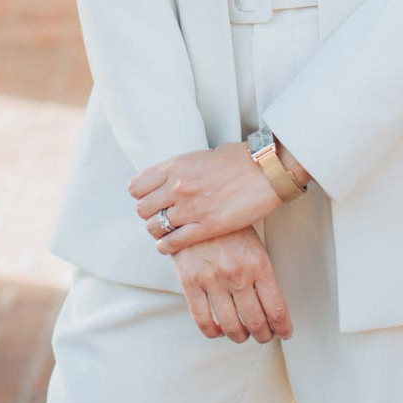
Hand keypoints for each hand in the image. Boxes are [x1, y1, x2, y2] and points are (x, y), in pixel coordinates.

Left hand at [128, 140, 309, 253]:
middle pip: (143, 209)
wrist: (266, 169)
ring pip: (154, 228)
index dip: (142, 195)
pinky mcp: (205, 227)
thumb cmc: (239, 159)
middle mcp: (178, 187)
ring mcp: (190, 208)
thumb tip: (171, 180)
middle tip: (160, 216)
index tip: (149, 199)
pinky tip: (170, 245)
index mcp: (176, 166)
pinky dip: (167, 246)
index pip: (137, 187)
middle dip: (149, 214)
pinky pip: (172, 243)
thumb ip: (182, 170)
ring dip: (159, 231)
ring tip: (167, 231)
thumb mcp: (202, 156)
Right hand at [170, 225, 293, 341]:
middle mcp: (237, 274)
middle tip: (265, 335)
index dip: (283, 327)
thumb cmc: (227, 224)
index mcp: (257, 262)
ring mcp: (213, 280)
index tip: (284, 332)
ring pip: (232, 327)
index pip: (276, 309)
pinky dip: (214, 332)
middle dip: (264, 335)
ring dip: (240, 336)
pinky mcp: (190, 282)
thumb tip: (272, 304)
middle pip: (256, 323)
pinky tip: (218, 329)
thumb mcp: (253, 242)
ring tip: (242, 333)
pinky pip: (204, 321)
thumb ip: (261, 272)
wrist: (194, 204)